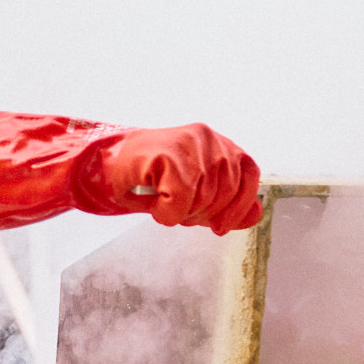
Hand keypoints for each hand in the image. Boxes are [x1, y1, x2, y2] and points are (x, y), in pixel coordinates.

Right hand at [98, 124, 261, 233]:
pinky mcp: (169, 154)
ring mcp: (189, 142)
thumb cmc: (152, 180)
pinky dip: (167, 213)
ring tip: (163, 205)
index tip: (220, 226)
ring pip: (203, 199)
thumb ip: (228, 203)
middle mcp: (208, 137)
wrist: (107, 167)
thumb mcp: (197, 194)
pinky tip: (154, 205)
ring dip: (181, 215)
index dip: (240, 205)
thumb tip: (256, 214)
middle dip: (203, 214)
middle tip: (179, 213)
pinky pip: (180, 200)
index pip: (249, 174)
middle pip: (226, 192)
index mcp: (220, 143)